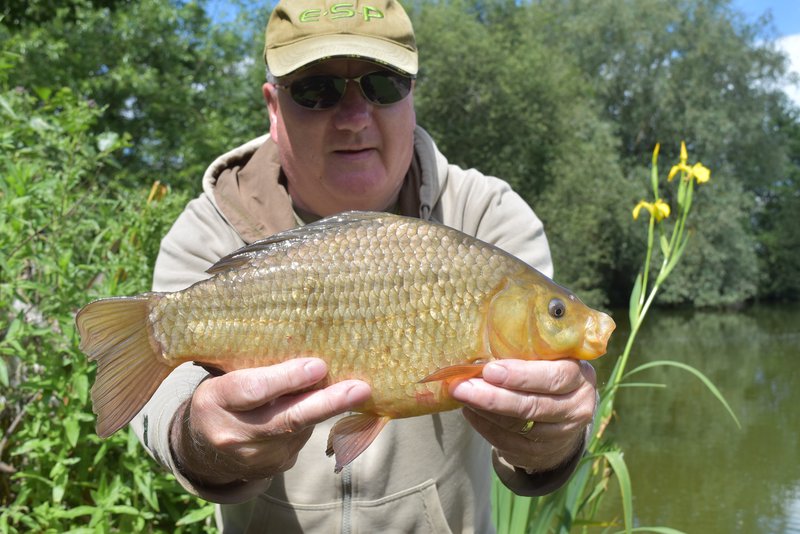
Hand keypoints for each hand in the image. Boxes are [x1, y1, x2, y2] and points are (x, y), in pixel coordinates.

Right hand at [171, 358, 371, 486]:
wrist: (203, 448)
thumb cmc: (223, 394)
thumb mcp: (224, 375)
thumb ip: (254, 363)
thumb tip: (306, 334)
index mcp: (214, 401)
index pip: (253, 389)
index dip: (287, 378)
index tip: (319, 365)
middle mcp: (232, 434)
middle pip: (287, 418)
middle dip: (327, 403)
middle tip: (360, 389)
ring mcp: (253, 457)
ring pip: (301, 429)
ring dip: (329, 408)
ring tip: (356, 389)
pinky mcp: (272, 468)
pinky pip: (302, 439)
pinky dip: (318, 419)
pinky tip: (330, 404)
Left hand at [450, 359, 595, 472]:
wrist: (565, 415)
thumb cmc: (548, 375)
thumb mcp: (550, 360)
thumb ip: (528, 355)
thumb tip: (482, 351)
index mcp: (580, 377)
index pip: (554, 377)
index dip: (521, 375)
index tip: (489, 370)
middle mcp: (576, 408)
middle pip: (533, 406)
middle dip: (494, 396)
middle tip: (463, 386)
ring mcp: (561, 435)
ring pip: (518, 425)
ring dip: (484, 410)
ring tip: (462, 394)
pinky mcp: (542, 454)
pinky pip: (509, 442)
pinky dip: (485, 426)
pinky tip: (469, 412)